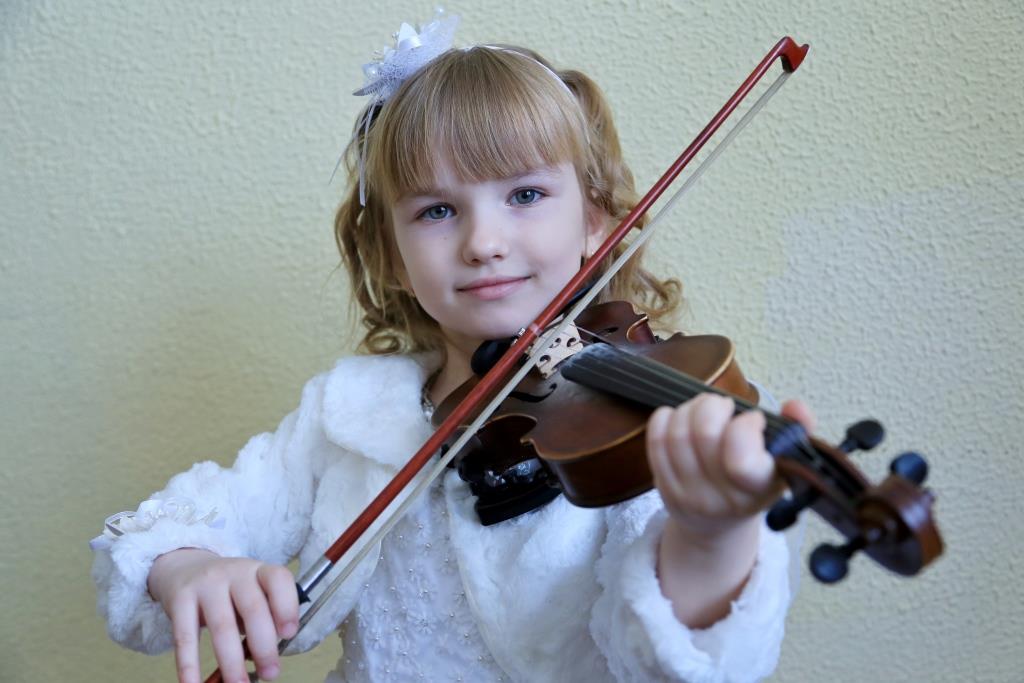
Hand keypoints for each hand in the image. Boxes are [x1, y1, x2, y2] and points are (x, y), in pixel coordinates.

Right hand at [147, 548, 298, 682]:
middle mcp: (234, 573)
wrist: (185, 568)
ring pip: (222, 626)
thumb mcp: (251, 593)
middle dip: (264, 647)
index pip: (278, 579)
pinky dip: (189, 664)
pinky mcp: (179, 600)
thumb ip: (264, 617)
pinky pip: (185, 637)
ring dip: (232, 662)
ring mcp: (206, 585)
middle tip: (270, 673)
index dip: (287, 607)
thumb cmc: (229, 591)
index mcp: (258, 571)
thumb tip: (268, 659)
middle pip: (253, 609)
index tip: (289, 634)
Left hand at [646, 393, 814, 537]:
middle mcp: (722, 497)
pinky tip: (678, 416)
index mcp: (758, 489)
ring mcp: (689, 494)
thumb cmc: (754, 485)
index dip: (744, 427)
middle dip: (712, 406)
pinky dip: (664, 418)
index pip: (740, 459)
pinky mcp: (663, 486)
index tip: (752, 419)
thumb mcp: (784, 462)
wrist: (718, 525)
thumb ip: (796, 430)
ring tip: (703, 410)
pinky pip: (655, 442)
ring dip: (689, 409)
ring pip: (677, 434)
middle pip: (704, 434)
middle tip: (723, 406)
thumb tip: (796, 407)